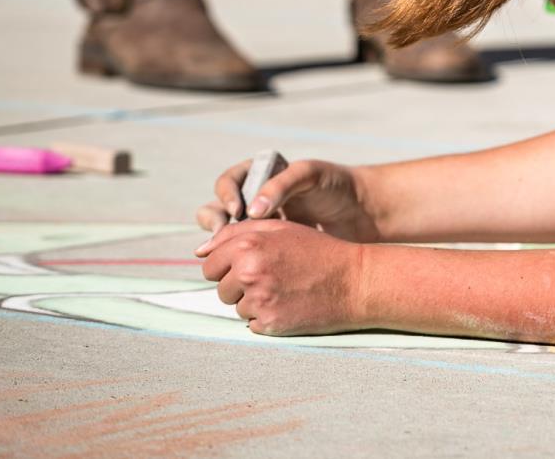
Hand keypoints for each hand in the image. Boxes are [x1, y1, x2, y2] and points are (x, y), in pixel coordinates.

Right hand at [195, 158, 379, 242]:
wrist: (362, 212)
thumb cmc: (337, 186)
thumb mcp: (310, 176)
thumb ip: (281, 186)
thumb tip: (251, 210)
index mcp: (261, 176)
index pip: (228, 183)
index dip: (227, 195)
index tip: (238, 210)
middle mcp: (254, 200)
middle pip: (217, 209)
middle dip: (215, 222)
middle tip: (224, 235)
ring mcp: (260, 226)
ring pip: (225, 236)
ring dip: (223, 244)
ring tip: (233, 253)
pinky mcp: (269, 248)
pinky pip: (244, 255)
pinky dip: (241, 260)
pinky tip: (247, 268)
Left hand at [196, 218, 366, 335]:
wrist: (354, 281)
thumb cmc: (318, 251)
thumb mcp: (281, 228)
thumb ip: (236, 233)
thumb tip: (199, 250)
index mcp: (248, 245)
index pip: (210, 265)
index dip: (228, 265)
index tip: (251, 264)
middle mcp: (249, 271)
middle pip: (221, 288)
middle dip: (240, 285)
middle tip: (273, 277)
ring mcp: (259, 299)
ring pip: (236, 307)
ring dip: (255, 302)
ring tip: (285, 289)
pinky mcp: (269, 323)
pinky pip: (252, 324)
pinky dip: (267, 317)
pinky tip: (290, 304)